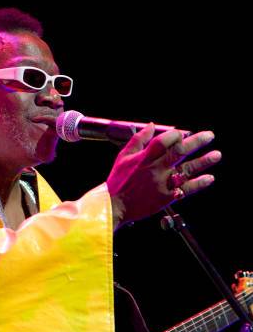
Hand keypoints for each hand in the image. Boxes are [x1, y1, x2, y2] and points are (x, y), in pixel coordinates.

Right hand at [106, 123, 220, 226]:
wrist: (114, 206)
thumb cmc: (118, 181)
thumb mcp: (124, 156)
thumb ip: (139, 140)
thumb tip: (152, 125)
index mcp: (144, 157)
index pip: (164, 140)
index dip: (175, 134)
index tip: (182, 133)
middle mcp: (155, 169)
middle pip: (180, 152)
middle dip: (197, 142)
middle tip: (210, 135)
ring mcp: (162, 184)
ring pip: (187, 170)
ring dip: (203, 162)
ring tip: (217, 155)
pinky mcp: (166, 197)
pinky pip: (186, 189)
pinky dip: (198, 183)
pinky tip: (209, 178)